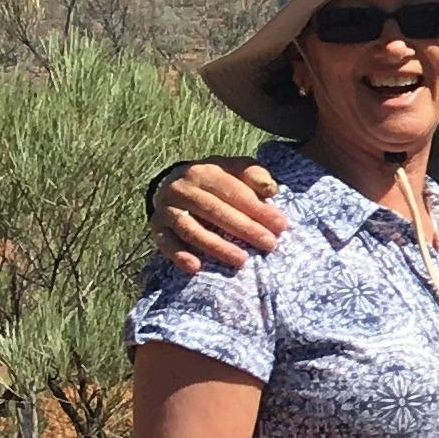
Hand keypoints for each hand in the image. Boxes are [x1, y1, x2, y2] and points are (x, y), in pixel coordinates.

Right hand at [155, 160, 286, 278]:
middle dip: (244, 228)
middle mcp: (182, 189)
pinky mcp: (157, 227)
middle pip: (214, 211)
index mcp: (204, 172)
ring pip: (191, 230)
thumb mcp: (235, 170)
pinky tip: (195, 268)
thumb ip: (254, 175)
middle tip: (269, 244)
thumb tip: (271, 190)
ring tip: (241, 260)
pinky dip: (179, 255)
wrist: (174, 184)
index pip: (233, 191)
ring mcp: (167, 209)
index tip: (281, 225)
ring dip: (216, 246)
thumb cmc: (216, 181)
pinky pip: (166, 243)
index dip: (258, 209)